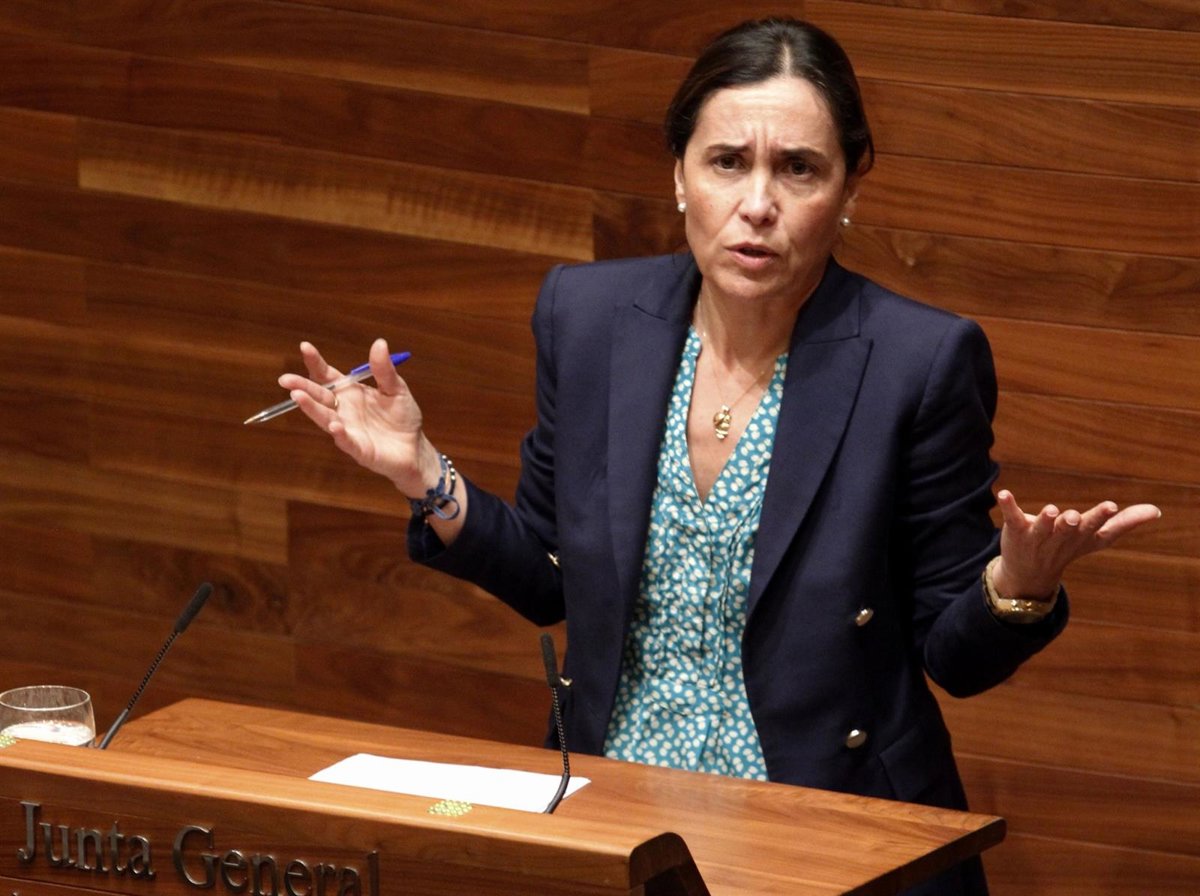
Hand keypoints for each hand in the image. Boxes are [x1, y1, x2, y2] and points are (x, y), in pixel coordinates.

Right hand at [278, 337, 441, 495]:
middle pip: (319, 396)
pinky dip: (339, 433)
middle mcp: (343, 410)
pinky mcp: (359, 449)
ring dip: (312, 408)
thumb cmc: (402, 417)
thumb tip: (379, 342)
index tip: (305, 347)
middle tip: (285, 379)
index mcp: (350, 392)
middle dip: (302, 386)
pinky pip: (346, 441)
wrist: (415, 447)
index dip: (315, 362)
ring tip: (298, 397)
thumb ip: (384, 369)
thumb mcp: (396, 388)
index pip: (327, 375)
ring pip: (325, 418)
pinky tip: (334, 425)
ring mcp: (348, 430)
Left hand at [992, 489, 1161, 599]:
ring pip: (1042, 527)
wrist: (1029, 574)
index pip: (1094, 527)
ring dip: (1046, 519)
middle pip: (1068, 529)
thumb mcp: (1097, 538)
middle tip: (1074, 516)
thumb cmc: (1069, 549)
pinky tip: (1004, 494)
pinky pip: (1012, 518)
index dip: (1101, 517)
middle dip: (1072, 523)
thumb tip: (1156, 511)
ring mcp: (1037, 535)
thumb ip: (1125, 523)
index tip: (1111, 506)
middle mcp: (1060, 537)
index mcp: (1081, 537)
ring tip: (1050, 511)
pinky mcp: (1016, 530)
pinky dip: (1008, 506)